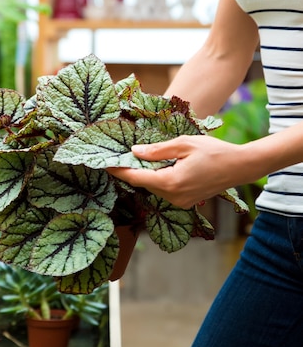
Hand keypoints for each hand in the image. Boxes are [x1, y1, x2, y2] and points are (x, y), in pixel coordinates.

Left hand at [108, 135, 244, 208]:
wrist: (240, 166)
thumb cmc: (214, 151)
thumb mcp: (184, 144)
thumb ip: (157, 150)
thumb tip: (134, 152)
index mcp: (171, 182)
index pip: (136, 178)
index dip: (119, 171)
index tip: (105, 165)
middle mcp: (174, 197)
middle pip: (144, 184)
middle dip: (133, 171)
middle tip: (122, 155)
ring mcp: (181, 202)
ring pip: (154, 188)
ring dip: (147, 175)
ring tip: (141, 158)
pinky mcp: (186, 202)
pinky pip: (165, 190)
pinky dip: (159, 179)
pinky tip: (160, 166)